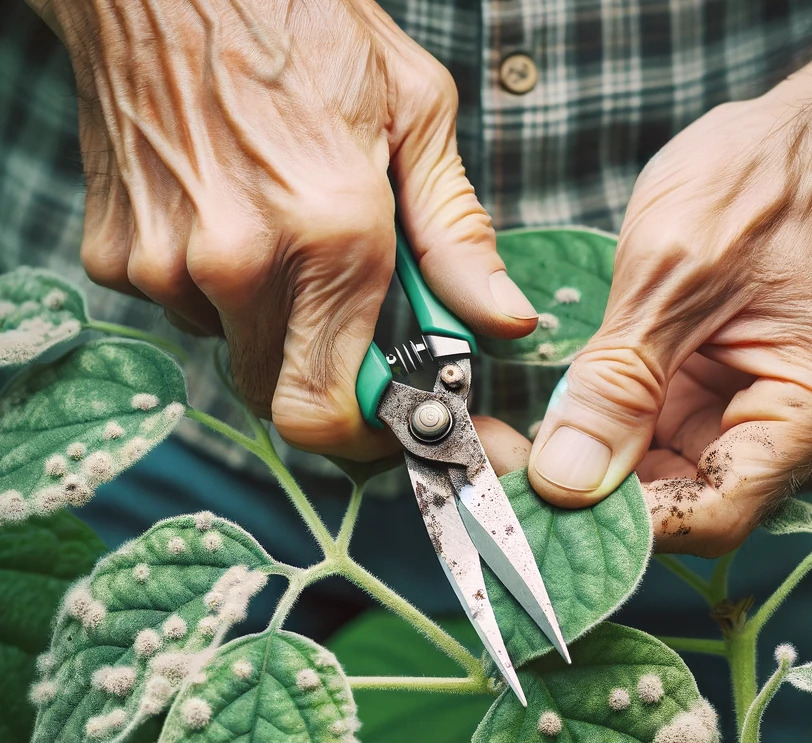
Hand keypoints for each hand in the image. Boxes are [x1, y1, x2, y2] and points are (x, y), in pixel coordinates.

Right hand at [34, 0, 536, 457]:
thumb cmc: (302, 23)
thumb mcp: (415, 114)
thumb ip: (459, 238)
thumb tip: (504, 324)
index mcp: (331, 233)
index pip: (333, 412)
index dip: (373, 443)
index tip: (406, 433)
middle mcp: (239, 262)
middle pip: (285, 405)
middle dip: (332, 388)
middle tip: (358, 338)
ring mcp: (168, 263)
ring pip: (239, 357)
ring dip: (277, 329)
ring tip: (291, 241)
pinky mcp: (118, 255)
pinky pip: (188, 314)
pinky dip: (222, 293)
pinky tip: (235, 219)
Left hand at [524, 3, 811, 555]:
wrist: (806, 139)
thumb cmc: (763, 180)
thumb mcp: (673, 274)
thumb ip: (619, 386)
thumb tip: (566, 482)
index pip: (710, 516)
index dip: (619, 524)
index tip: (534, 504)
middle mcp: (801, 439)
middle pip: (682, 511)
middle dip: (591, 499)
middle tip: (505, 474)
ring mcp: (761, 426)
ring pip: (661, 486)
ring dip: (590, 472)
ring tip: (515, 447)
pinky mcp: (725, 409)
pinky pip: (657, 448)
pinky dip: (604, 440)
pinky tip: (552, 425)